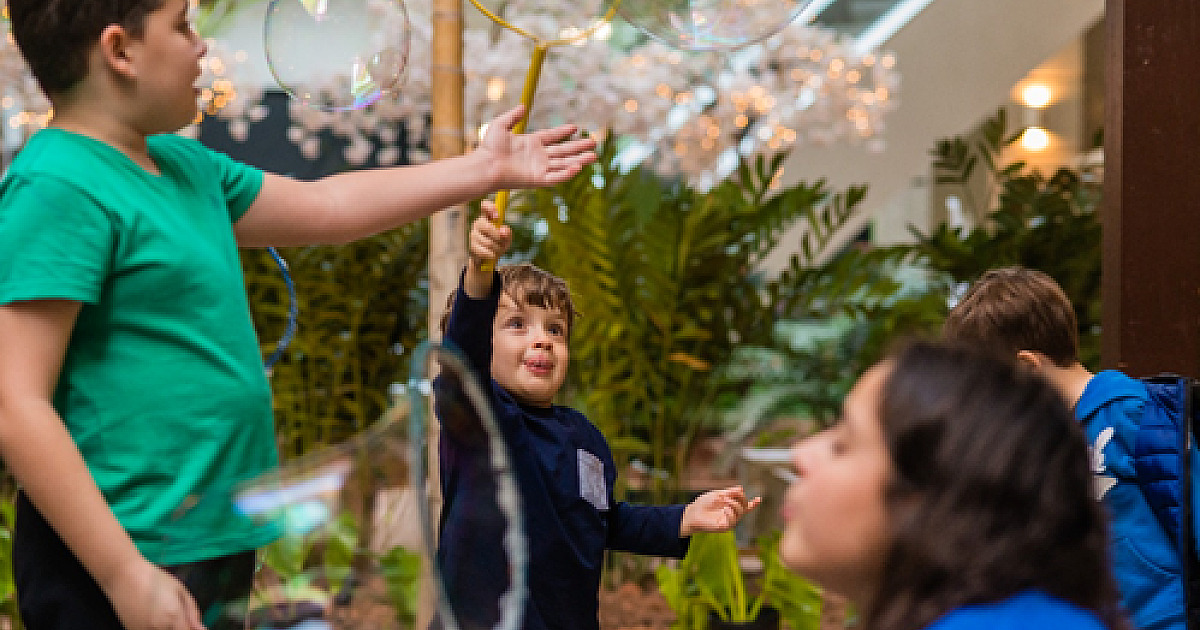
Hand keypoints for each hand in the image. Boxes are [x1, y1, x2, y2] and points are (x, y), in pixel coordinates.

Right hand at [102, 558, 205, 629]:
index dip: (193, 629)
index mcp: (173, 617)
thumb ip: (193, 612)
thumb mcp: (180, 590)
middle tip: (177, 617)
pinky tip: (153, 617)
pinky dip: (155, 627)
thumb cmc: (155, 579)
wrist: (125, 577)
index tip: (193, 625)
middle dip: (180, 627)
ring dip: (167, 627)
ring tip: (163, 614)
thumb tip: (202, 629)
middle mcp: (158, 628)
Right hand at [464, 201, 512, 296]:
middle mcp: (478, 224)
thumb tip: (504, 231)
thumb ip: (507, 233)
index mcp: (487, 217)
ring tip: (499, 249)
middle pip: (487, 227)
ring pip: (488, 242)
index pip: (485, 206)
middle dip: (498, 236)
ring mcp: (473, 235)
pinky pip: (486, 251)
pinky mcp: (472, 247)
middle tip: (503, 241)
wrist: (486, 259)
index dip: (490, 208)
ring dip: (498, 248)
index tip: (498, 216)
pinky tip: (493, 255)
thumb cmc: (497, 244)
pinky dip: (493, 255)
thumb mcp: (506, 238)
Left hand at [477, 106, 596, 189]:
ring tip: (593, 156)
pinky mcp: (538, 179)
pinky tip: (578, 167)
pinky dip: (567, 173)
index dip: (564, 132)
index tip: (576, 127)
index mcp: (530, 144)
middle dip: (579, 147)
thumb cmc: (488, 148)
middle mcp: (537, 156)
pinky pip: (556, 177)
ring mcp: (539, 168)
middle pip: (563, 151)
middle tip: (593, 143)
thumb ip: (512, 116)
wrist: (485, 165)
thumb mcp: (500, 125)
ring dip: (579, 160)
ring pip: (564, 164)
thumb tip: (523, 106)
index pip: (552, 137)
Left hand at [680, 486, 761, 536]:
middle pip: (744, 507)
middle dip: (740, 498)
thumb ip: (729, 492)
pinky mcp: (724, 527)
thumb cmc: (703, 504)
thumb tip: (741, 488)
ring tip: (724, 500)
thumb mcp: (717, 494)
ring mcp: (728, 521)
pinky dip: (731, 513)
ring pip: (740, 513)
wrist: (692, 513)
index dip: (753, 504)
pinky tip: (725, 509)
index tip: (759, 499)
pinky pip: (733, 521)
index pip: (745, 506)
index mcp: (731, 506)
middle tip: (728, 494)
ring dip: (734, 504)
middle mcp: (732, 515)